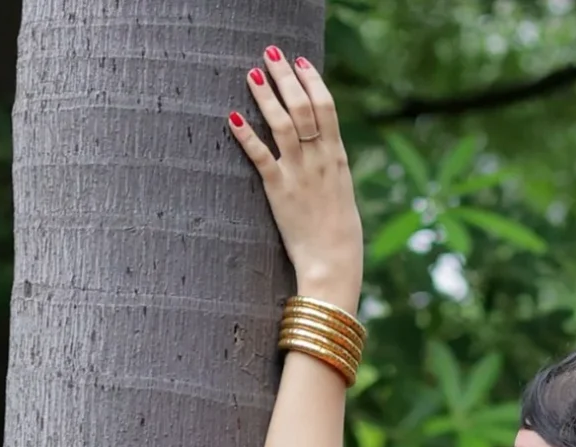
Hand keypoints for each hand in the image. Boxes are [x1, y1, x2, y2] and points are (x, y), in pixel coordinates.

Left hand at [228, 51, 363, 312]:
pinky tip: (234, 117)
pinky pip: (261, 157)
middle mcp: (319, 160)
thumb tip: (321, 146)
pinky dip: (247, 136)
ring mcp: (299, 174)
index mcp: (336, 157)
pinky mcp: (279, 191)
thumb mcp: (341, 193)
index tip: (300, 61)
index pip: (326, 107)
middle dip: (286, 77)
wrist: (333, 264)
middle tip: (270, 54)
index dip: (312, 80)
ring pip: (282, 124)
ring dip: (266, 96)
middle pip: (302, 106)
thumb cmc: (339, 235)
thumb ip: (330, 166)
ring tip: (252, 74)